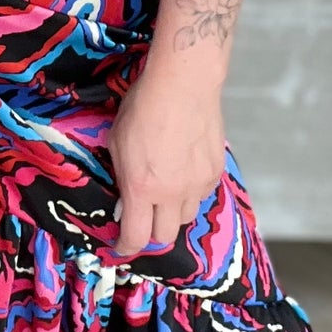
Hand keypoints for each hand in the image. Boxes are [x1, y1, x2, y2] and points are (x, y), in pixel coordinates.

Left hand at [106, 57, 225, 260]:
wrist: (183, 83)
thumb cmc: (144, 106)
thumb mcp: (116, 142)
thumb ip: (121, 176)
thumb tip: (125, 202)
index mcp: (142, 187)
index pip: (137, 237)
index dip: (126, 248)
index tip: (122, 247)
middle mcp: (172, 192)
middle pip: (164, 235)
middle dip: (150, 231)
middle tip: (143, 217)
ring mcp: (197, 183)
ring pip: (186, 216)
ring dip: (172, 211)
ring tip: (164, 189)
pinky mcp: (215, 171)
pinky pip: (202, 194)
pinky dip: (190, 192)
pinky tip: (183, 170)